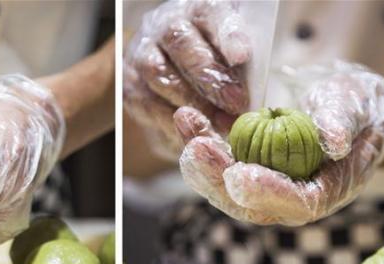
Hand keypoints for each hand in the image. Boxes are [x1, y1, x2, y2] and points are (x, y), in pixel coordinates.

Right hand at [124, 0, 250, 158]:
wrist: (164, 70)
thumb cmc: (209, 62)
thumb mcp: (228, 54)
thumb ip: (238, 66)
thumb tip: (253, 97)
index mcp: (196, 9)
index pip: (210, 12)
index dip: (227, 33)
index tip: (242, 55)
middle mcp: (165, 24)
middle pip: (183, 44)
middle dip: (211, 78)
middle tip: (235, 103)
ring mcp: (143, 53)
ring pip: (161, 74)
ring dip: (192, 103)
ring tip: (219, 124)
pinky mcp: (130, 84)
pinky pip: (148, 103)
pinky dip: (172, 121)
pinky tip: (193, 132)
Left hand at [177, 62, 383, 224]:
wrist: (336, 103)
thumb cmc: (355, 105)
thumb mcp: (358, 105)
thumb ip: (345, 122)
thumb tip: (334, 142)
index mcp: (321, 195)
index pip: (294, 204)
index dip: (266, 191)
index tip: (239, 174)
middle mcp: (285, 201)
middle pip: (247, 204)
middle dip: (218, 178)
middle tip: (197, 148)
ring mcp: (259, 190)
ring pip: (224, 189)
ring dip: (200, 162)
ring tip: (187, 126)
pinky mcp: (240, 173)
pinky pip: (216, 166)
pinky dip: (199, 143)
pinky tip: (185, 119)